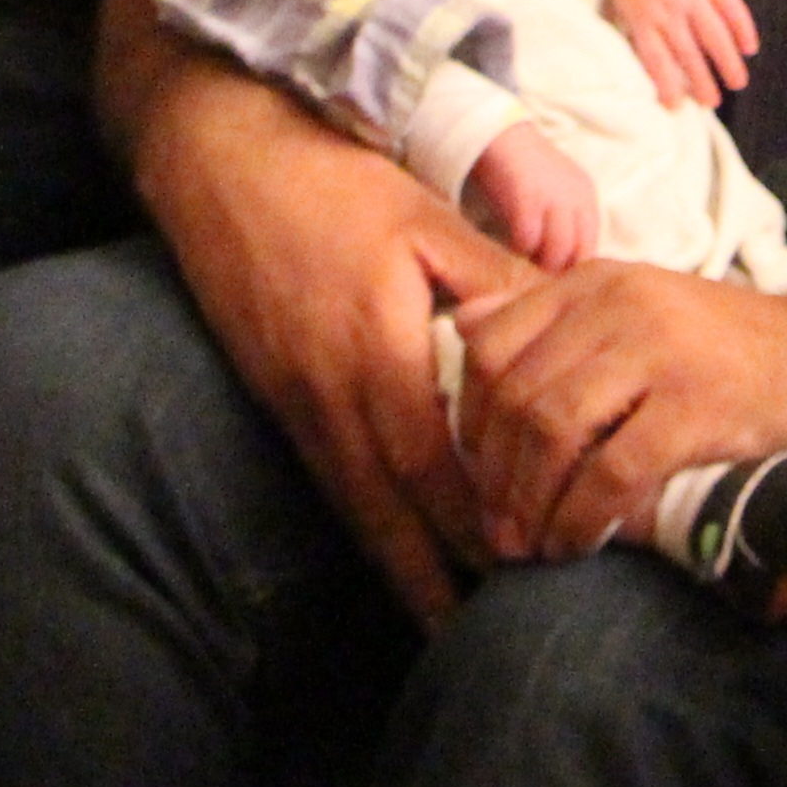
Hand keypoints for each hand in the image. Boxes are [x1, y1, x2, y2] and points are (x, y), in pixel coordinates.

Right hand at [118, 9, 533, 625]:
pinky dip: (362, 517)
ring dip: (397, 560)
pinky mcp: (274, 392)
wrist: (217, 159)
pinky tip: (387, 538)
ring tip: (438, 614)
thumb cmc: (331, 178)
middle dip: (435, 573)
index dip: (477, 521)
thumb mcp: (426, 217)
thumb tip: (568, 315)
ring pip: (352, 503)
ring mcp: (294, 399)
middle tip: (481, 627)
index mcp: (377, 353)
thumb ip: (493, 278)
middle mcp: (330, 395)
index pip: (435, 468)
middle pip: (389, 512)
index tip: (522, 564)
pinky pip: (326, 475)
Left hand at [445, 261, 786, 561]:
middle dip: (492, 474)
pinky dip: (580, 518)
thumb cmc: (726, 345)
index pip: (491, 343)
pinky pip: (611, 472)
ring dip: (529, 502)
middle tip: (495, 527)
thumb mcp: (637, 307)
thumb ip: (556, 318)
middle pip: (514, 395)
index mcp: (595, 282)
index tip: (475, 473)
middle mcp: (618, 305)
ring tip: (528, 545)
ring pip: (552, 432)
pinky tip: (576, 545)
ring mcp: (658, 352)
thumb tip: (463, 332)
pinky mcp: (695, 405)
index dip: (469, 419)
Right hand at [467, 121, 600, 271]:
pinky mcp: (527, 199)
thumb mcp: (557, 193)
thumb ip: (565, 222)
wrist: (498, 136)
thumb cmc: (523, 170)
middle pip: (578, 254)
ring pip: (556, 253)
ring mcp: (554, 198)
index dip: (574, 268)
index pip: (591, 246)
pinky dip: (518, 250)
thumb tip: (563, 265)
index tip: (555, 278)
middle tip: (537, 277)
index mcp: (587, 197)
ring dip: (538, 264)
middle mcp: (576, 198)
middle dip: (558, 271)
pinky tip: (509, 245)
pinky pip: (527, 241)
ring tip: (523, 264)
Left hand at [607, 0, 754, 109]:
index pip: (655, 58)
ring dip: (727, 61)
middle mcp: (669, 7)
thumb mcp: (624, 6)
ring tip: (737, 83)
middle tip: (713, 103)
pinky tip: (749, 48)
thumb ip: (634, 38)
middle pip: (687, 51)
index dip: (666, 83)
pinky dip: (743, 27)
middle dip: (702, 80)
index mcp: (643, 17)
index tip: (677, 106)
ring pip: (713, 32)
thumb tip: (639, 78)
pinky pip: (732, 6)